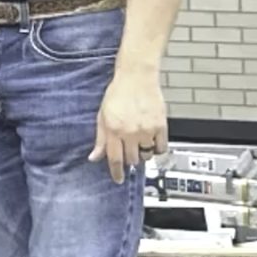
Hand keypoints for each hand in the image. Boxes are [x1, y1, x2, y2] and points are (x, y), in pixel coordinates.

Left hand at [91, 69, 166, 183]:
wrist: (137, 77)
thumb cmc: (118, 93)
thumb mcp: (102, 116)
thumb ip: (100, 139)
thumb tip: (94, 157)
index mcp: (114, 130)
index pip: (115, 159)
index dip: (116, 172)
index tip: (118, 179)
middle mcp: (130, 132)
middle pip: (132, 159)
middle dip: (129, 159)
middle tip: (129, 152)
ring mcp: (146, 129)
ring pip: (147, 155)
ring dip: (143, 154)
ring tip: (140, 143)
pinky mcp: (161, 125)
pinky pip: (162, 147)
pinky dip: (157, 149)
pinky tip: (152, 142)